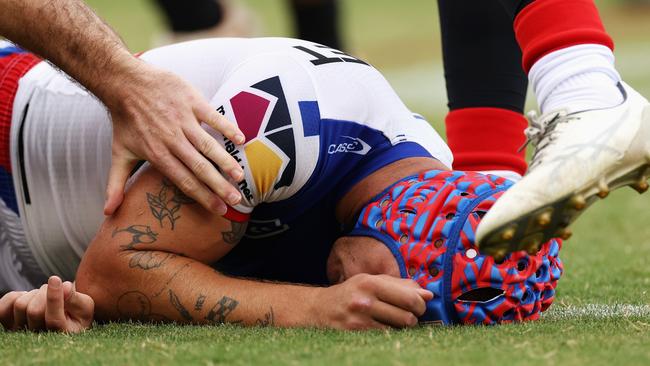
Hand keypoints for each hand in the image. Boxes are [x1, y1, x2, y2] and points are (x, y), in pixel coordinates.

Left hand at [0, 276, 93, 332]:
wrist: (63, 319)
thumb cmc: (76, 313)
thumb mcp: (85, 306)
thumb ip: (76, 298)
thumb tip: (65, 286)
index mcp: (62, 334)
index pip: (53, 318)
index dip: (53, 297)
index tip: (55, 278)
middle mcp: (38, 337)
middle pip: (34, 310)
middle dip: (45, 292)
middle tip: (55, 287)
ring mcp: (21, 331)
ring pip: (20, 305)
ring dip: (34, 293)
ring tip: (44, 296)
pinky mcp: (7, 323)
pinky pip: (4, 305)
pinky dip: (16, 295)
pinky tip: (29, 298)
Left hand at [102, 61, 245, 215]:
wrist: (124, 83)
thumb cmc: (124, 121)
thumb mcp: (119, 154)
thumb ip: (116, 185)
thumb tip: (108, 213)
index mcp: (157, 155)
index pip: (184, 181)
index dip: (203, 196)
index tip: (219, 209)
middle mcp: (171, 140)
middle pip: (199, 167)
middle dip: (219, 186)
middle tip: (236, 200)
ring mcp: (182, 120)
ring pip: (208, 145)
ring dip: (225, 161)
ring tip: (239, 176)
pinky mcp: (190, 101)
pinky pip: (213, 116)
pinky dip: (227, 127)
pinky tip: (241, 140)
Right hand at [313, 274, 432, 329]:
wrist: (318, 309)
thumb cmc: (351, 293)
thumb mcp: (371, 281)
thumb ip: (400, 285)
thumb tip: (428, 295)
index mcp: (370, 283)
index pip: (409, 298)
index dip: (420, 305)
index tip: (419, 306)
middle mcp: (364, 301)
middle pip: (407, 316)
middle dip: (413, 318)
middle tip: (409, 316)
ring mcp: (359, 321)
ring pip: (398, 330)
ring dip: (401, 327)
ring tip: (394, 321)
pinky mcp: (356, 335)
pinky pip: (385, 338)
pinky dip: (389, 335)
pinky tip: (382, 328)